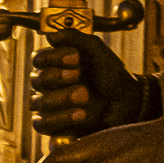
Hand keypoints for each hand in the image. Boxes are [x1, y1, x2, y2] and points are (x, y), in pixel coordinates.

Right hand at [30, 28, 148, 135]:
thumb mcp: (96, 49)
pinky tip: (80, 114)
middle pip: (37, 80)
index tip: (76, 57)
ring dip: (62, 98)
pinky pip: (43, 124)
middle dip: (58, 77)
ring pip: (40, 103)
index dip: (54, 57)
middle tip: (79, 75)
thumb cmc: (110, 75)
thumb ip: (74, 38)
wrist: (126, 101)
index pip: (39, 59)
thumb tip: (51, 36)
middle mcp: (49, 85)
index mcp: (55, 64)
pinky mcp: (55, 127)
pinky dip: (61, 119)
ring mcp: (51, 107)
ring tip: (85, 96)